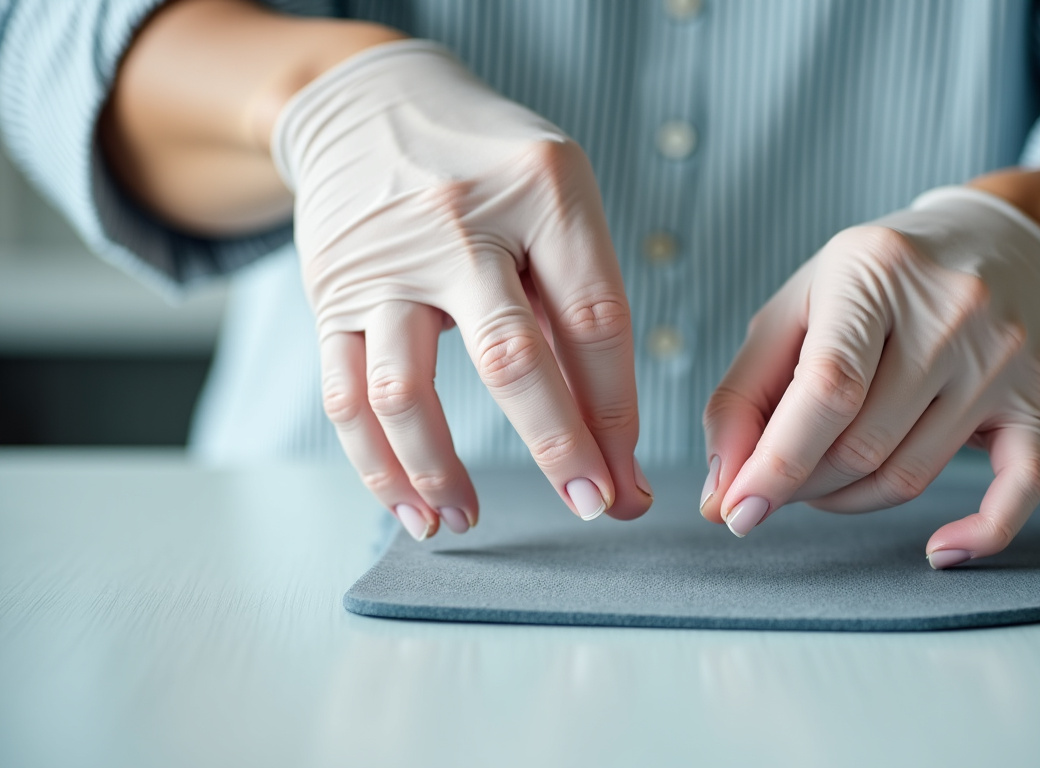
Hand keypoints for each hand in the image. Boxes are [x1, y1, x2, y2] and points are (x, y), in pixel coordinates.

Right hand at [273, 40, 650, 538]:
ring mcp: (388, 260)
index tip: (630, 478)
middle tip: (595, 507)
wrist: (370, 103)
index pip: (595, 319)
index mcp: (543, 190)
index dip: (617, 412)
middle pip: (512, 358)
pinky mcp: (332, 292)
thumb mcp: (558, 197)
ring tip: (469, 521)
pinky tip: (412, 505)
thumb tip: (610, 440)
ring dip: (442, 472)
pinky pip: (345, 394)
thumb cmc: (492, 166)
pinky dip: (377, 465)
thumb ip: (580, 302)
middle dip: (561, 448)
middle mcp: (462, 221)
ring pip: (408, 389)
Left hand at [700, 187, 1039, 566]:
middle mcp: (950, 311)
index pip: (827, 388)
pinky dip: (979, 534)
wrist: (1005, 243)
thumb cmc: (879, 285)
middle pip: (862, 444)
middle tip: (781, 481)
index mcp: (875, 273)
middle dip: (804, 483)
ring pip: (912, 475)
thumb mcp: (798, 308)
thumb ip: (744, 394)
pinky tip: (938, 550)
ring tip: (828, 483)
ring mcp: (1004, 356)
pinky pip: (1020, 487)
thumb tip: (722, 492)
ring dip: (852, 501)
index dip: (777, 461)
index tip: (738, 511)